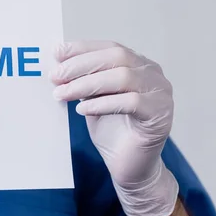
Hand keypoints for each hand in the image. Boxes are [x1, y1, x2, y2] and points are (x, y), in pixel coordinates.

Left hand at [50, 41, 178, 215]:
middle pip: (117, 58)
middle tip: (55, 76)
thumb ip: (83, 81)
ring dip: (86, 84)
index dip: (83, 48)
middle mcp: (153, 75)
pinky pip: (131, 102)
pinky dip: (102, 104)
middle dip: (81, 65)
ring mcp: (160, 94)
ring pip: (123, 77)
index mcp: (139, 65)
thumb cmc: (112, 132)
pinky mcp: (160, 115)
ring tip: (62, 94)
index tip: (57, 52)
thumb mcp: (93, 100)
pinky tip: (82, 110)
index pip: (110, 48)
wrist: (130, 167)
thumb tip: (58, 66)